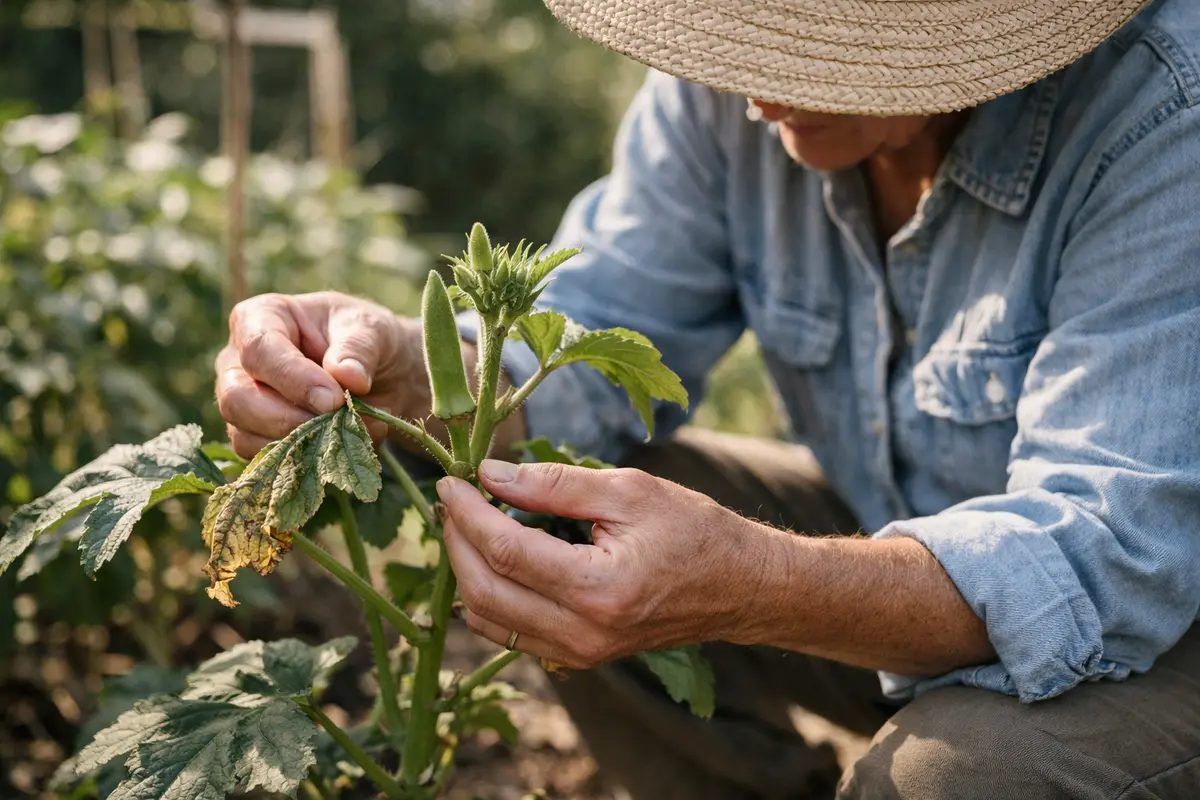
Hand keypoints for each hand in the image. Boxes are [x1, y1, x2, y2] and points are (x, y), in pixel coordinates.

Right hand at [215, 292, 427, 457]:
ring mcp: (242, 402)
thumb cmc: (366, 338)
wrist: (380, 373)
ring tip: (341, 433)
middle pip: (237, 398)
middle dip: (287, 418)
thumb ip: (359, 349)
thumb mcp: (372, 330)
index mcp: (260, 318)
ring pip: (244, 435)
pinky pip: (263, 459)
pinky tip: (334, 448)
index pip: (259, 350)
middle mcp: (238, 361)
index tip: (333, 398)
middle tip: (335, 421)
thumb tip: (347, 376)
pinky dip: (301, 459)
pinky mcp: (254, 436)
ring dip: (296, 443)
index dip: (293, 378)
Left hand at [437, 459, 772, 667]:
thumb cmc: (694, 530)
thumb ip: (554, 484)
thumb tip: (490, 475)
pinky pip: (511, 633)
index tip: (451, 482)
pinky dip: (488, 597)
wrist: (740, 587)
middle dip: (457, 542)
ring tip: (468, 525)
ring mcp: (580, 653)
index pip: (505, 551)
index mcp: (598, 588)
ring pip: (489, 619)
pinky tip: (492, 560)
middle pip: (484, 591)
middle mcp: (583, 632)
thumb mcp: (629, 490)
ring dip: (466, 570)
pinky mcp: (579, 657)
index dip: (467, 513)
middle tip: (454, 501)